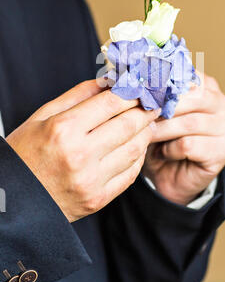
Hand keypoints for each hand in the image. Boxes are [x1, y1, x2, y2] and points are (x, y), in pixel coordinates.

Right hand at [6, 80, 159, 221]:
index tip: (140, 88)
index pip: (111, 104)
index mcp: (63, 129)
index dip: (131, 93)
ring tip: (147, 123)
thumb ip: (78, 96)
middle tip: (152, 103)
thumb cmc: (25, 153)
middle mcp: (80, 155)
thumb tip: (108, 82)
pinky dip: (138, 157)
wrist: (15, 199)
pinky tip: (136, 147)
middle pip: (128, 125)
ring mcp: (91, 180)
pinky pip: (130, 174)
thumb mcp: (42, 116)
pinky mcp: (98, 200)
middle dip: (145, 110)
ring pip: (134, 150)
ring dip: (145, 133)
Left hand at [143, 75, 224, 205]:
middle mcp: (223, 103)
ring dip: (162, 130)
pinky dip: (169, 149)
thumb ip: (157, 93)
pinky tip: (162, 153)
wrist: (169, 175)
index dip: (162, 84)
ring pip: (189, 122)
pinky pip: (189, 145)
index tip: (141, 91)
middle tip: (141, 116)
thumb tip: (140, 80)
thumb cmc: (162, 137)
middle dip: (162, 107)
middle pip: (192, 97)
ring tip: (147, 135)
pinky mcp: (223, 150)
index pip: (188, 76)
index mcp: (208, 86)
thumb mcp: (157, 111)